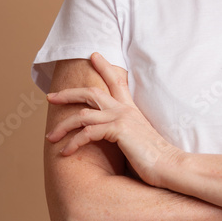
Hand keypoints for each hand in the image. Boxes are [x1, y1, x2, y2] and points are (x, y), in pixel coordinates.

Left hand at [44, 52, 179, 187]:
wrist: (171, 165)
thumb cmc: (156, 158)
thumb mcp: (138, 139)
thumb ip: (126, 132)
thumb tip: (114, 137)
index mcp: (131, 109)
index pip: (117, 81)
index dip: (104, 67)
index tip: (93, 55)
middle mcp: (125, 109)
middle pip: (91, 92)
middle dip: (68, 94)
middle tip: (51, 97)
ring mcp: (122, 118)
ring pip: (82, 115)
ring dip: (63, 126)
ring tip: (50, 137)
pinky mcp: (118, 130)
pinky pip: (87, 133)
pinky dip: (73, 143)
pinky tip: (65, 152)